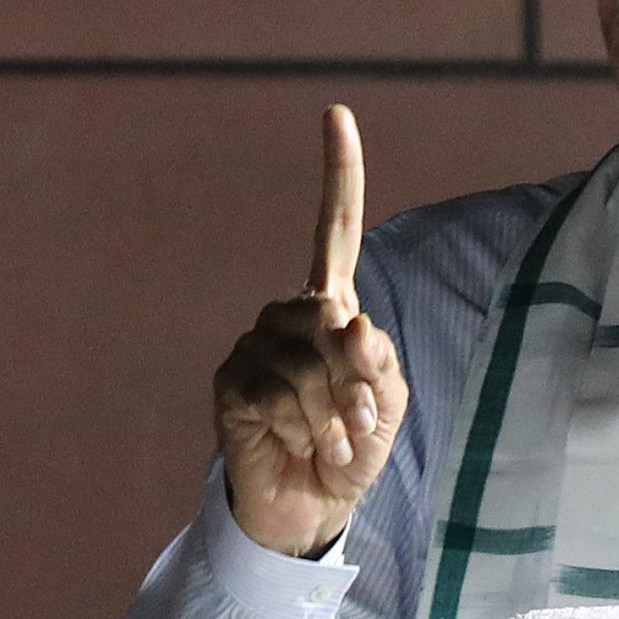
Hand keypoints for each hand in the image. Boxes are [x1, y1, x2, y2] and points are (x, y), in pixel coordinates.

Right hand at [213, 106, 408, 556]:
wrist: (310, 504)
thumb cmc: (353, 446)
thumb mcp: (387, 401)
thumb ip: (377, 360)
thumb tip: (348, 322)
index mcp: (332, 307)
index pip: (335, 231)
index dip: (338, 176)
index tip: (337, 114)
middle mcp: (289, 315)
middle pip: (334, 322)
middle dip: (359, 383)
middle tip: (359, 422)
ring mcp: (255, 344)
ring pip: (308, 364)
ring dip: (333, 414)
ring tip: (330, 439)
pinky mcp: (231, 382)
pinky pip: (278, 394)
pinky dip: (304, 428)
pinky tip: (300, 444)